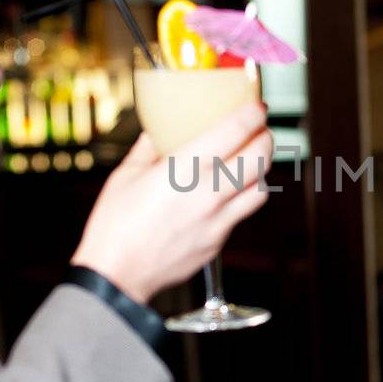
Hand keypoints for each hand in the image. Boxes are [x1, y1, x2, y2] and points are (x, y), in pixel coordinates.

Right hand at [71, 101, 272, 303]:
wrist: (117, 274)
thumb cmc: (115, 224)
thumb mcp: (126, 175)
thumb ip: (149, 147)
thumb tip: (159, 129)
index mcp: (183, 168)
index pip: (235, 131)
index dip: (253, 114)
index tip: (257, 107)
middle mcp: (207, 192)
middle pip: (260, 158)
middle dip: (267, 139)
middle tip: (261, 131)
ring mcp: (217, 220)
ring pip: (261, 189)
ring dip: (262, 171)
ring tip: (251, 161)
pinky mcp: (219, 242)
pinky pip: (243, 214)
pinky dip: (244, 198)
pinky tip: (230, 193)